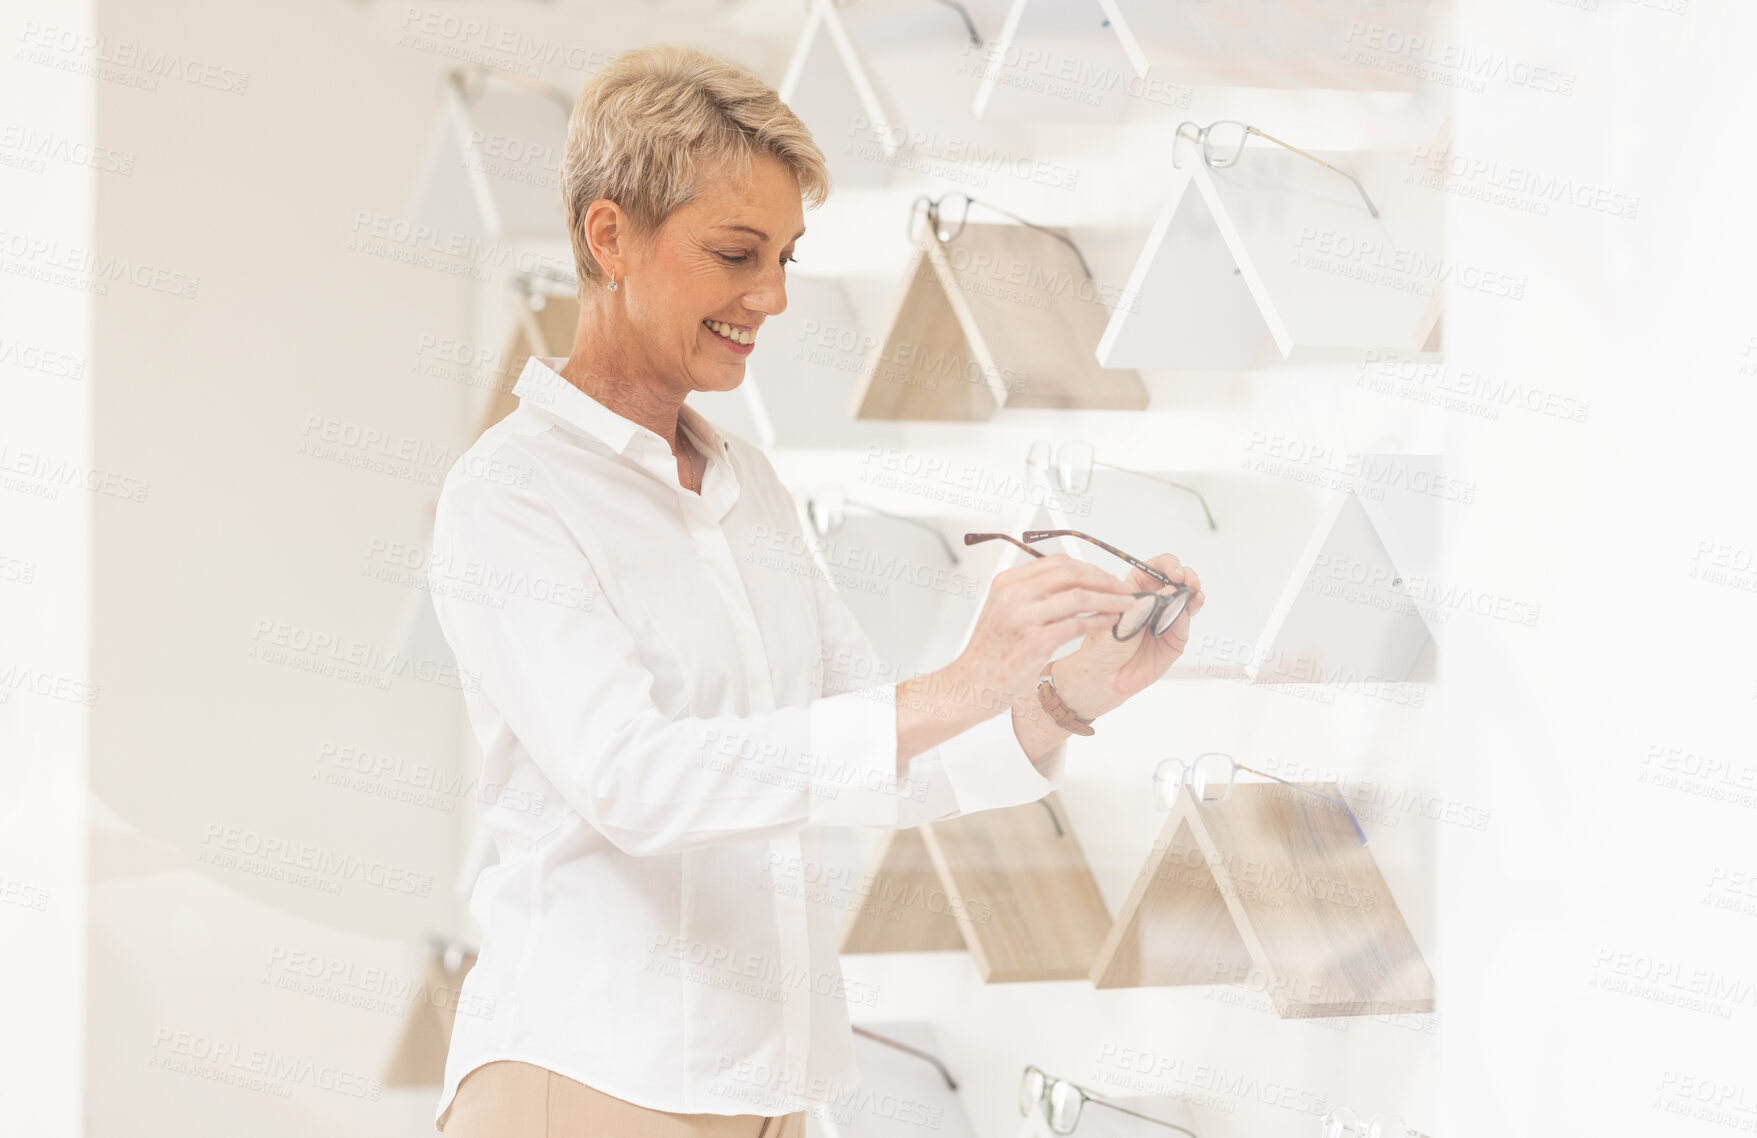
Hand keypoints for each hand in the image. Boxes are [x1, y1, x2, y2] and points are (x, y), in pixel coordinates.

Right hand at [945, 553, 1138, 718]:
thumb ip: (1032, 595)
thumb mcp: (1004, 612)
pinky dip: (1099, 621)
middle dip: (1104, 580)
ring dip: (1109, 600)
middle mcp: (1013, 595)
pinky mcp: (1033, 642)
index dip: (1090, 568)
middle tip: (1124, 590)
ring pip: (1079, 597)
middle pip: (1071, 573)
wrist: (969, 685)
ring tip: (1126, 605)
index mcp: (1007, 583)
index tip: (1107, 578)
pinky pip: (1076, 625)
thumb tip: (1072, 586)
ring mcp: (1022, 617)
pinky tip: (1110, 623)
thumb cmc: (989, 655)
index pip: (1058, 563)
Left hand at [1052, 554, 1205, 717]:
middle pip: (1177, 579)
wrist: (1105, 677)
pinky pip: (1186, 619)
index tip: (1173, 570)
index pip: (1155, 568)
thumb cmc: (1103, 647)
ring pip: (1187, 597)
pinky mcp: (1175, 636)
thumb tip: (1167, 593)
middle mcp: (1154, 601)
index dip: (1167, 565)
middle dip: (1186, 575)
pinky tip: (1185, 611)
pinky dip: (1188, 612)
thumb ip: (1144, 607)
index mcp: (1135, 590)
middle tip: (1186, 581)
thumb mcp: (1119, 620)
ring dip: (1192, 592)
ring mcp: (1167, 618)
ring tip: (1192, 594)